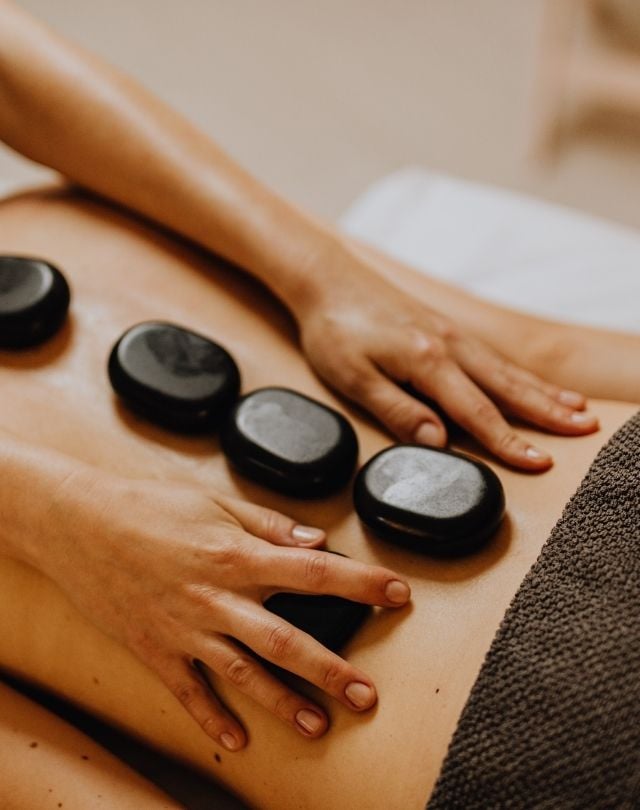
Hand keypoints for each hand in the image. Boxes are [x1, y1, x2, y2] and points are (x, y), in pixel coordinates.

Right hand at [40, 469, 410, 750]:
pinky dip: (211, 719)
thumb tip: (316, 540)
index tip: (398, 593)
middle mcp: (217, 597)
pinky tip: (236, 741)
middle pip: (286, 639)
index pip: (315, 571)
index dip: (361, 583)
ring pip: (244, 674)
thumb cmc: (150, 506)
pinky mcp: (156, 649)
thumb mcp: (214, 501)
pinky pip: (188, 691)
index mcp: (237, 555)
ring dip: (283, 703)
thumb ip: (268, 523)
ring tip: (320, 726)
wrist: (80, 525)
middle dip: (331, 669)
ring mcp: (186, 629)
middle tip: (368, 694)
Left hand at [296, 250, 597, 470]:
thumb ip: (397, 409)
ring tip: (577, 408)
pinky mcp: (445, 329)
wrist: (329, 279)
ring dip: (543, 391)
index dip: (508, 441)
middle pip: (507, 386)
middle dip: (548, 412)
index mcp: (427, 360)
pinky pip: (493, 356)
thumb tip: (439, 442)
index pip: (476, 411)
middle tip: (586, 429)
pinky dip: (519, 372)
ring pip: (506, 368)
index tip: (539, 462)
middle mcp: (449, 345)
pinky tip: (531, 382)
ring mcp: (451, 334)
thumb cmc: (335, 330)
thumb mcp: (353, 376)